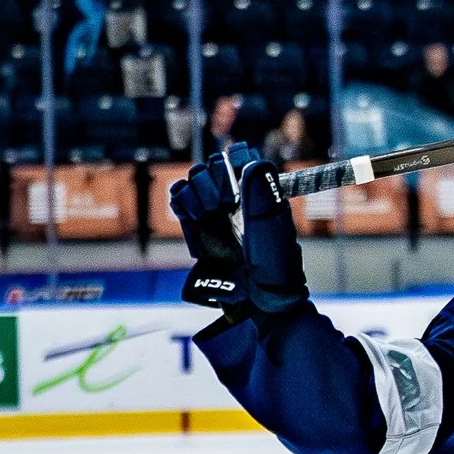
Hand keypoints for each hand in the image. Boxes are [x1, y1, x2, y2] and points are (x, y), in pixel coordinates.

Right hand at [174, 148, 304, 316]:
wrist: (256, 296)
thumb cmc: (274, 264)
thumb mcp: (271, 227)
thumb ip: (261, 195)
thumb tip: (255, 162)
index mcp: (258, 191)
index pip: (240, 157)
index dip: (235, 160)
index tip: (239, 175)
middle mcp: (235, 196)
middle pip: (213, 164)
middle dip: (216, 176)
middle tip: (225, 201)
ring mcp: (214, 209)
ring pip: (196, 177)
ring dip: (201, 190)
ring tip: (212, 211)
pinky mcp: (195, 223)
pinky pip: (179, 196)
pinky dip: (184, 199)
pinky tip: (197, 214)